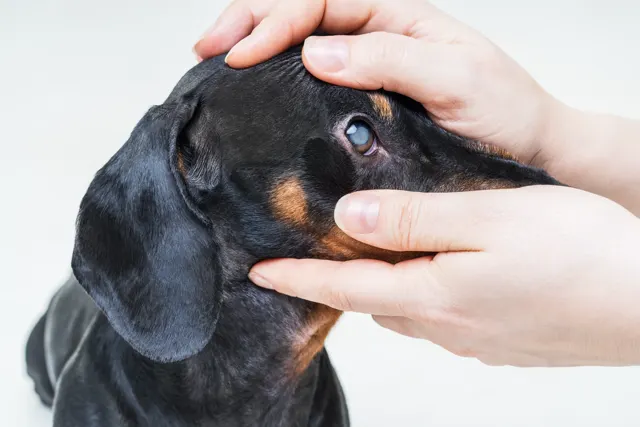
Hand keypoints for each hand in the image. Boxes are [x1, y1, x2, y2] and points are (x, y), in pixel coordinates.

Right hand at [194, 0, 559, 167]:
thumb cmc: (505, 112)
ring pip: (300, 42)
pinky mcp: (364, 102)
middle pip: (300, 10)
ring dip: (255, 43)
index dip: (276, 20)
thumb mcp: (457, 79)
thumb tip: (315, 52)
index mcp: (398, 16)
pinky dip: (277, 81)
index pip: (321, 0)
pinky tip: (255, 90)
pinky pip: (312, 82)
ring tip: (215, 60)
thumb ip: (391, 58)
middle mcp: (377, 36)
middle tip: (206, 47)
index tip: (241, 53)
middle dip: (249, 20)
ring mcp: (368, 68)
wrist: (530, 151)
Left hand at [248, 186, 639, 366]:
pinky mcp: (501, 341)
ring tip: (373, 257)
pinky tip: (437, 274)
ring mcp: (475, 339)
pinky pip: (442, 317)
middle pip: (372, 302)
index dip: (297, 279)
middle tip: (315, 255)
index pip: (344, 288)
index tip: (258, 272)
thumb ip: (413, 219)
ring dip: (382, 287)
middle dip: (337, 282)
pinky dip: (422, 294)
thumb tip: (348, 220)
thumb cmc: (576, 252)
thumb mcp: (488, 217)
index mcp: (433, 294)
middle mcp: (446, 325)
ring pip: (407, 309)